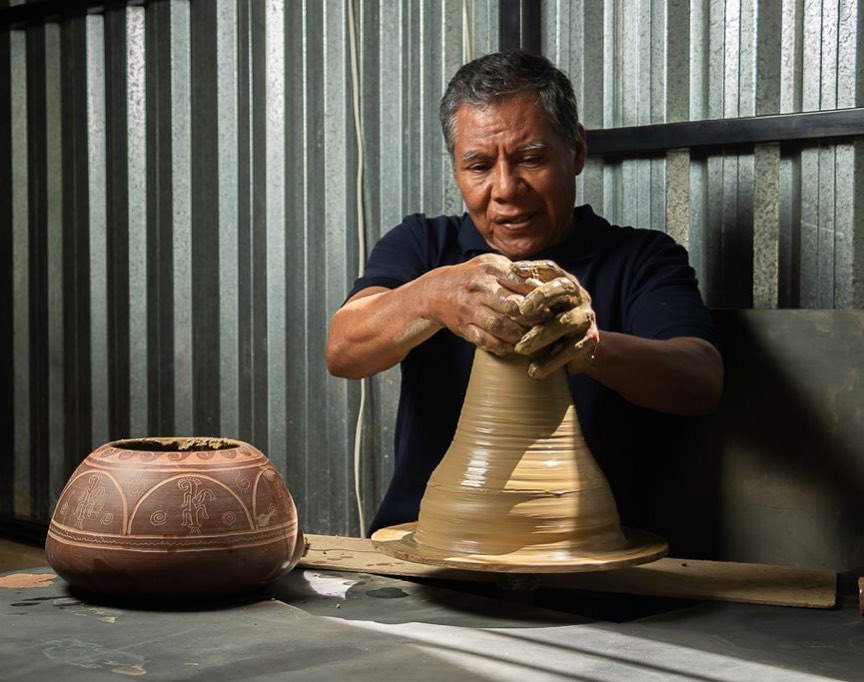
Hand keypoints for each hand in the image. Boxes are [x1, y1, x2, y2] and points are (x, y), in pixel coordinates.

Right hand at [429, 254, 538, 354]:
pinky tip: (513, 346)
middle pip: (511, 305)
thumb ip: (515, 270)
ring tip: (533, 337)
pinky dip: (502, 346)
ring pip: (499, 325)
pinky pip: (485, 341)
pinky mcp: (464, 328)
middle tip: (547, 323)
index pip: (518, 281)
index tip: (550, 302)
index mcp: (488, 270)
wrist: (436, 292)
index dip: (536, 293)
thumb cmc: (472, 277)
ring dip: (519, 334)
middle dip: (532, 317)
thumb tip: (544, 281)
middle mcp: (478, 289)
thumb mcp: (490, 264)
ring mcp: (469, 310)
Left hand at [509, 259, 598, 378]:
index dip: (533, 268)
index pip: (550, 269)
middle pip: (562, 289)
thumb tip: (498, 275)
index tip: (512, 270)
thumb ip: (524, 290)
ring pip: (566, 322)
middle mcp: (578, 296)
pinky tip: (534, 370)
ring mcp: (586, 317)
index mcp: (564, 282)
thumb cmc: (551, 317)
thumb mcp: (539, 302)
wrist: (581, 344)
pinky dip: (552, 361)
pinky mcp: (590, 340)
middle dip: (541, 297)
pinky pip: (572, 350)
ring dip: (542, 336)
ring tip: (520, 349)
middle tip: (521, 309)